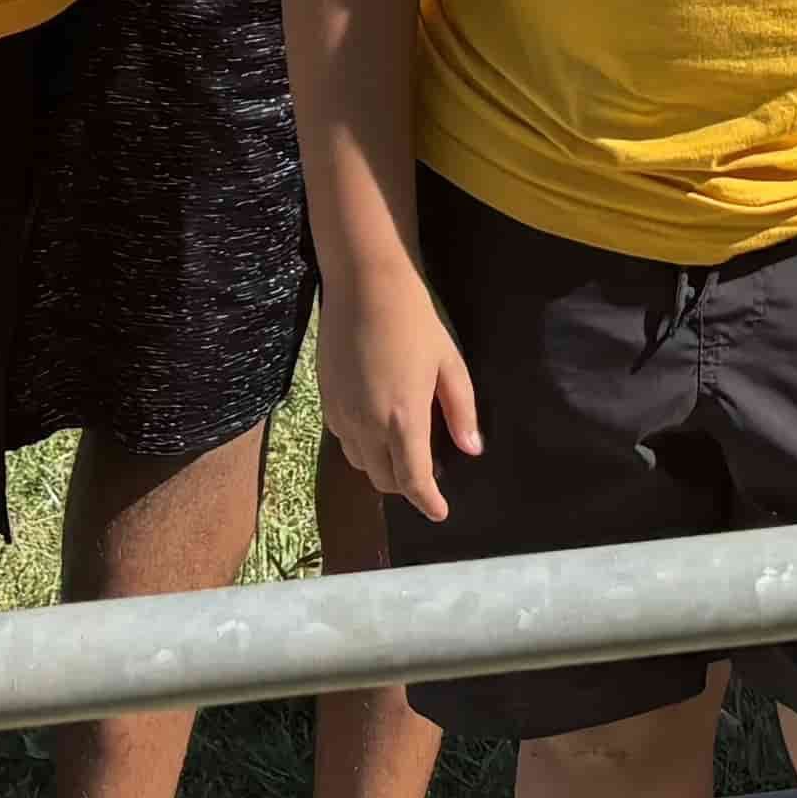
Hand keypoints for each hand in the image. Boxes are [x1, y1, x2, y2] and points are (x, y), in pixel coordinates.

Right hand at [322, 257, 479, 521]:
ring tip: (404, 450)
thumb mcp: (449, 364)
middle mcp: (367, 425)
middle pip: (383, 479)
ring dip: (382, 467)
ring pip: (360, 463)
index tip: (440, 512)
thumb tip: (471, 449)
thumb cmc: (415, 321)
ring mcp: (341, 414)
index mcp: (403, 419)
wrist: (364, 285)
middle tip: (429, 474)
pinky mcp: (325, 400)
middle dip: (406, 487)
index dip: (427, 502)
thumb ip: (461, 411)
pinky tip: (378, 426)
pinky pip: (344, 440)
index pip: (413, 480)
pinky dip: (363, 447)